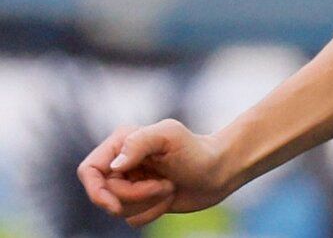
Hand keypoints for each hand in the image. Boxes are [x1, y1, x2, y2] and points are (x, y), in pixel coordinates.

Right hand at [78, 120, 233, 227]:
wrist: (220, 170)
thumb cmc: (197, 150)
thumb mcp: (170, 137)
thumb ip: (139, 143)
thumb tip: (114, 166)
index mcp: (121, 142)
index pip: (88, 170)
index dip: (96, 191)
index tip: (114, 204)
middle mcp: (121, 163)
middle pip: (104, 194)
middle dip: (136, 196)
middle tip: (165, 185)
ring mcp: (130, 183)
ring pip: (117, 210)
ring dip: (147, 203)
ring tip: (169, 187)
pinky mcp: (141, 201)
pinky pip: (132, 219)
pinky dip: (152, 213)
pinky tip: (170, 197)